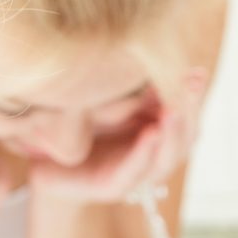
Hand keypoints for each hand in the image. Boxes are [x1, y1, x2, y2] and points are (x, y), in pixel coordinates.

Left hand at [30, 69, 207, 201]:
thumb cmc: (73, 128)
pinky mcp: (111, 188)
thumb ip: (129, 88)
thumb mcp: (103, 102)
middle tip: (192, 83)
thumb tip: (145, 48)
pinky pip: (134, 172)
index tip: (196, 71)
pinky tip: (151, 134)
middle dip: (190, 109)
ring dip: (173, 133)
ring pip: (166, 157)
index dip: (191, 94)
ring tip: (175, 110)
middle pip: (183, 135)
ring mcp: (133, 174)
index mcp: (153, 132)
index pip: (182, 114)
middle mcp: (150, 155)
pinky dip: (144, 154)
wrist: (41, 162)